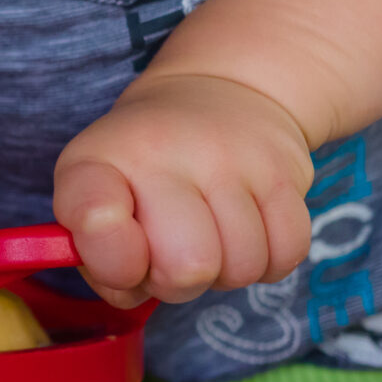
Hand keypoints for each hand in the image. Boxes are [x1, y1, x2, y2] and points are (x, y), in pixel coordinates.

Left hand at [53, 73, 316, 307]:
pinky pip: (287, 253)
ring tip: (210, 236)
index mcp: (98, 159)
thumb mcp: (95, 199)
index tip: (125, 259)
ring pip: (242, 267)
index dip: (112, 262)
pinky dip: (269, 259)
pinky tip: (248, 232)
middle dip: (179, 283)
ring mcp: (230, 158)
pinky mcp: (283, 169)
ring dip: (227, 272)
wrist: (218, 94)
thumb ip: (99, 258)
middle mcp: (162, 150)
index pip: (94, 218)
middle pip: (185, 268)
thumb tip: (130, 287)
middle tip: (172, 254)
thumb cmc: (144, 170)